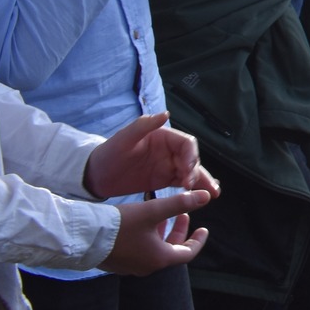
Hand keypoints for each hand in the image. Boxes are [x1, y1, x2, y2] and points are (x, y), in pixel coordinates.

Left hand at [83, 113, 220, 200]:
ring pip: (192, 172)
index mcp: (163, 137)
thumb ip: (144, 125)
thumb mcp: (123, 138)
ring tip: (213, 193)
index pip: (186, 143)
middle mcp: (169, 150)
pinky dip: (195, 188)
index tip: (186, 170)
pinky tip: (204, 195)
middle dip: (196, 171)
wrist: (96, 175)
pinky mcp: (164, 179)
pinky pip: (183, 183)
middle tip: (191, 186)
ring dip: (202, 181)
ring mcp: (168, 165)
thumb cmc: (108, 153)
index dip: (191, 156)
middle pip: (192, 159)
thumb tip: (166, 114)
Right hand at [100, 191, 210, 275]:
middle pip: (171, 251)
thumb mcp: (152, 211)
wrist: (82, 237)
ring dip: (162, 233)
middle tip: (183, 215)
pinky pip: (139, 251)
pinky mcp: (117, 262)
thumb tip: (206, 197)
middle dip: (179, 232)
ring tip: (163, 214)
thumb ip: (179, 204)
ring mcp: (130, 266)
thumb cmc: (119, 225)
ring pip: (154, 250)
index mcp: (159, 258)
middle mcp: (146, 267)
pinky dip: (148, 238)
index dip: (198, 240)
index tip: (204, 228)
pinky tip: (141, 222)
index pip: (187, 253)